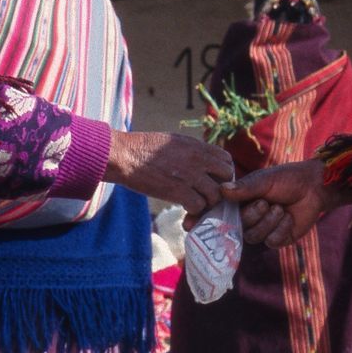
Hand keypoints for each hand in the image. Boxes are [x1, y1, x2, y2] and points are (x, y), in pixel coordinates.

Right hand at [106, 131, 233, 212]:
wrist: (124, 155)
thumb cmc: (142, 148)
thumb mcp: (174, 142)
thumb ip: (192, 151)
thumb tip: (202, 161)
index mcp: (197, 146)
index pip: (227, 160)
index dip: (224, 174)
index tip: (214, 181)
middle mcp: (197, 159)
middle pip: (227, 177)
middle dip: (220, 189)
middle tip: (207, 196)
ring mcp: (189, 175)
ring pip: (215, 195)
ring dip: (206, 203)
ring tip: (194, 205)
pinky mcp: (178, 191)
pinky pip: (198, 205)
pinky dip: (193, 211)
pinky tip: (184, 208)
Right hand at [221, 159, 343, 246]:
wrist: (314, 188)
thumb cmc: (287, 179)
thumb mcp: (264, 180)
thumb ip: (244, 188)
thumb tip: (222, 189)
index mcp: (240, 202)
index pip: (223, 214)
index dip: (222, 216)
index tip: (212, 216)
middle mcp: (248, 218)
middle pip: (238, 228)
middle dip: (253, 216)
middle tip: (266, 202)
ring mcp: (262, 230)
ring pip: (253, 237)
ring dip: (268, 222)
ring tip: (281, 209)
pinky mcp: (277, 239)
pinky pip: (271, 241)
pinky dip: (281, 229)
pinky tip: (289, 217)